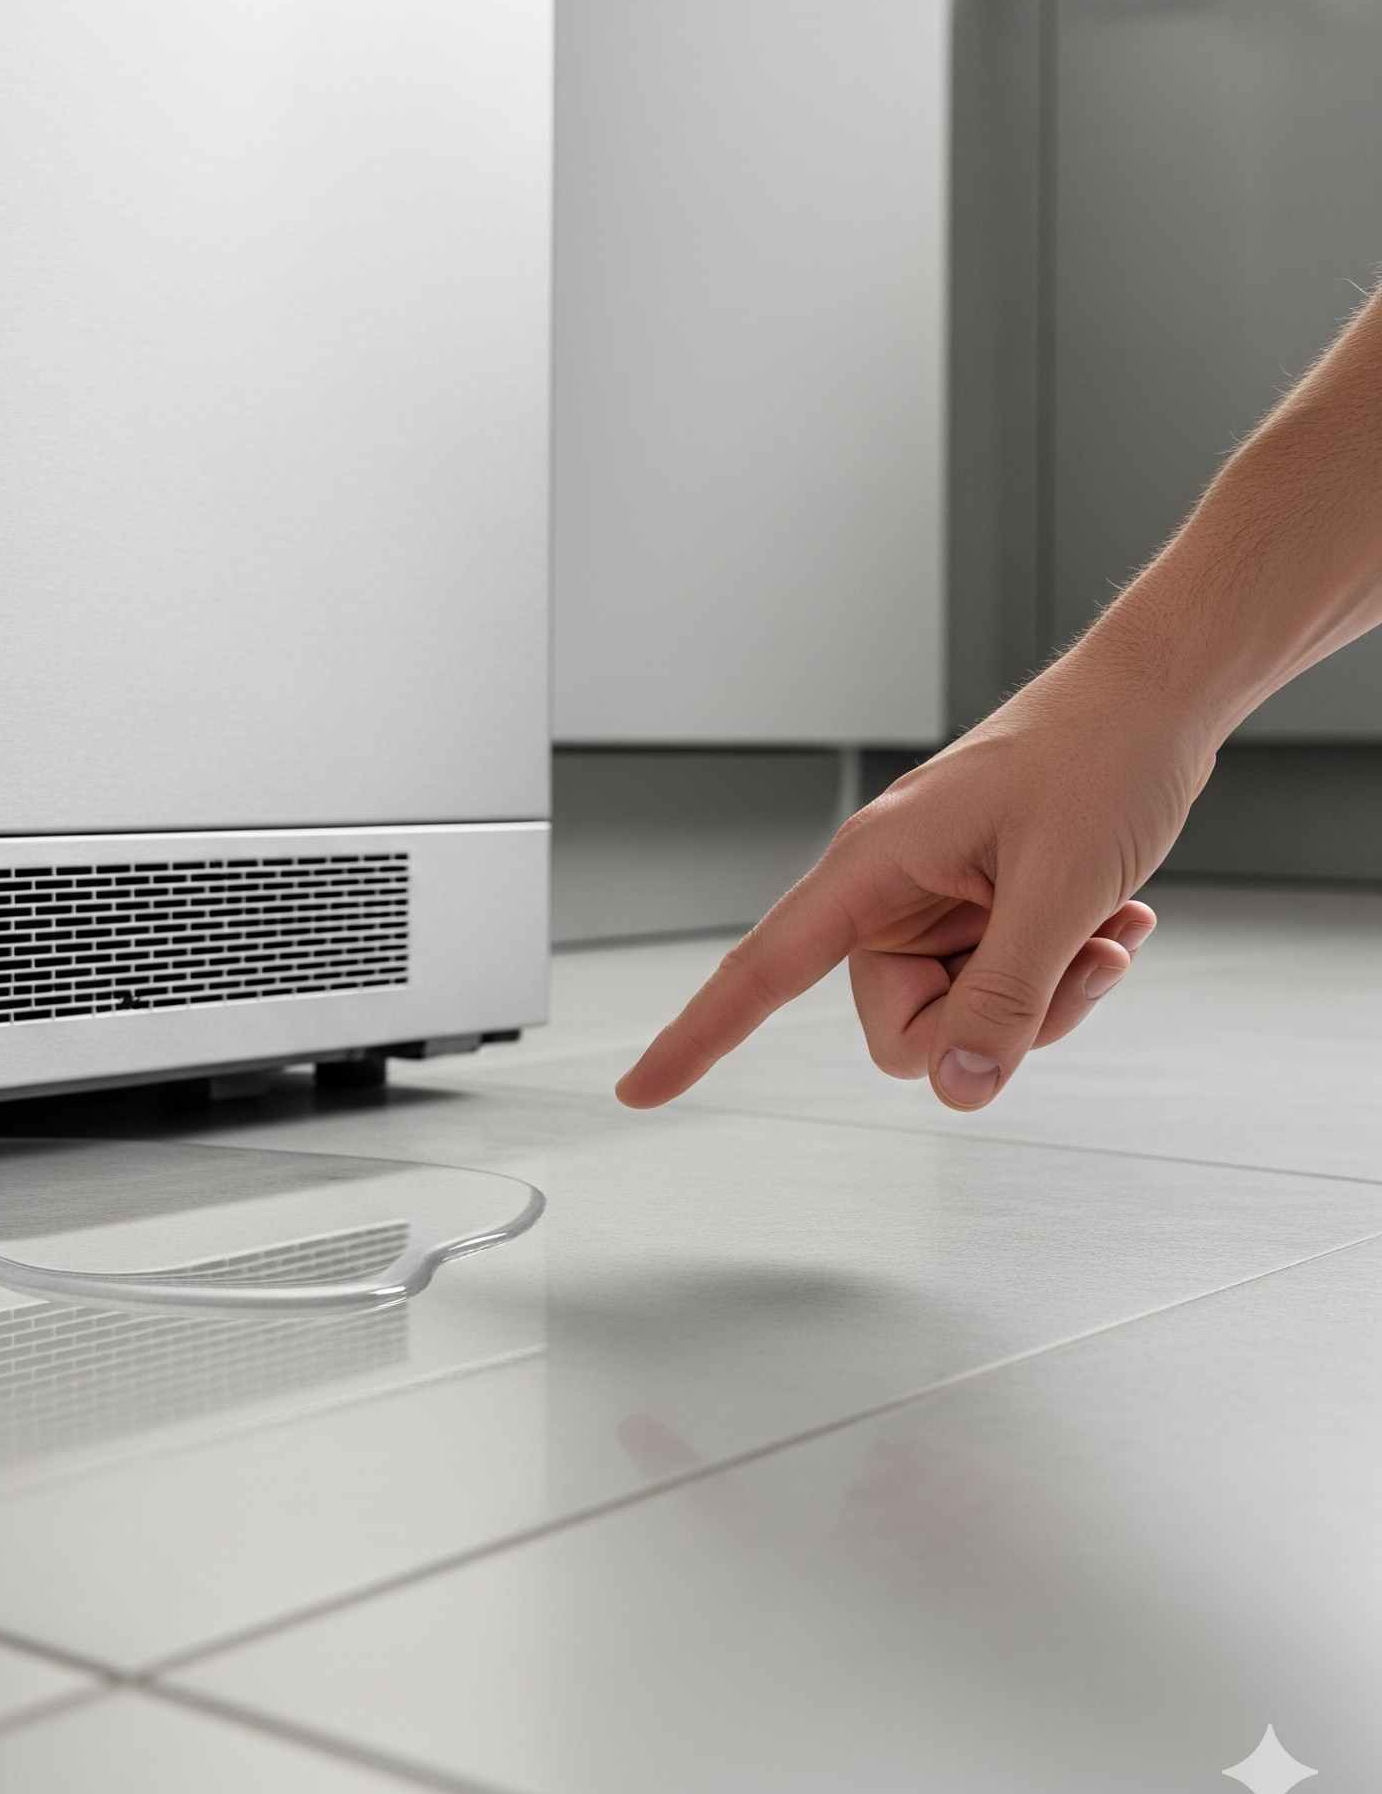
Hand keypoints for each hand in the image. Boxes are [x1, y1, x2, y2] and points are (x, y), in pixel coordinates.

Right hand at [614, 659, 1212, 1111]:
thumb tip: (958, 1086)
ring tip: (1103, 931)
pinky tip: (1113, 924)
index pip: (759, 970)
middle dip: (994, 1021)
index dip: (694, 1037)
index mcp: (872, 869)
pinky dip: (1063, 975)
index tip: (640, 1089)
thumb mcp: (1060, 892)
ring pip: (960, 1017)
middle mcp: (889, 893)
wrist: (1154, 703)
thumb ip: (1005, 998)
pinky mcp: (980, 914)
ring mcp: (936, 907)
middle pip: (900, 1025)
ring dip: (1046, 996)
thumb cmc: (1097, 757)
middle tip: (1072, 962)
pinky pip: (999, 991)